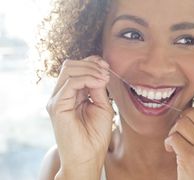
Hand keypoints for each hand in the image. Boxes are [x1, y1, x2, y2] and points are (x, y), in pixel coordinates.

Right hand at [46, 55, 113, 177]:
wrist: (88, 157)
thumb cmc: (95, 135)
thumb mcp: (102, 106)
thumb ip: (98, 88)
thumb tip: (100, 71)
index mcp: (71, 95)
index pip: (76, 69)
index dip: (91, 63)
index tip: (107, 67)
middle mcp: (62, 95)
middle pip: (70, 65)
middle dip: (91, 64)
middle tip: (107, 71)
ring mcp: (57, 99)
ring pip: (69, 69)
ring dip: (90, 70)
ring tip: (104, 78)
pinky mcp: (56, 105)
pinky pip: (70, 82)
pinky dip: (87, 78)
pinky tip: (99, 83)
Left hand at [164, 106, 193, 179]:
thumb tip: (189, 111)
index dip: (190, 114)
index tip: (186, 126)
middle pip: (192, 114)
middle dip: (180, 122)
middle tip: (178, 134)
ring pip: (182, 124)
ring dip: (173, 132)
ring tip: (175, 144)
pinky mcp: (191, 157)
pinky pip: (173, 137)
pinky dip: (168, 143)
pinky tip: (171, 150)